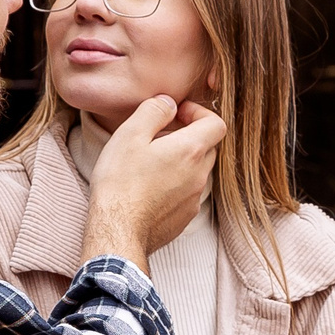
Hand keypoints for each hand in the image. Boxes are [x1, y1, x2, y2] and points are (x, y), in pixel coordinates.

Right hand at [80, 95, 224, 269]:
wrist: (118, 231)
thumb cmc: (120, 182)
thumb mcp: (129, 135)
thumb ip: (153, 111)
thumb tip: (169, 103)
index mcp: (191, 150)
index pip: (216, 123)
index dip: (199, 113)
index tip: (177, 114)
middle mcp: (200, 174)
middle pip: (207, 147)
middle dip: (188, 136)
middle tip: (160, 136)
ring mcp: (194, 198)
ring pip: (197, 171)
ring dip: (181, 161)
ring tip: (150, 162)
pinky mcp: (185, 217)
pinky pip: (188, 192)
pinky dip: (175, 183)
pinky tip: (149, 187)